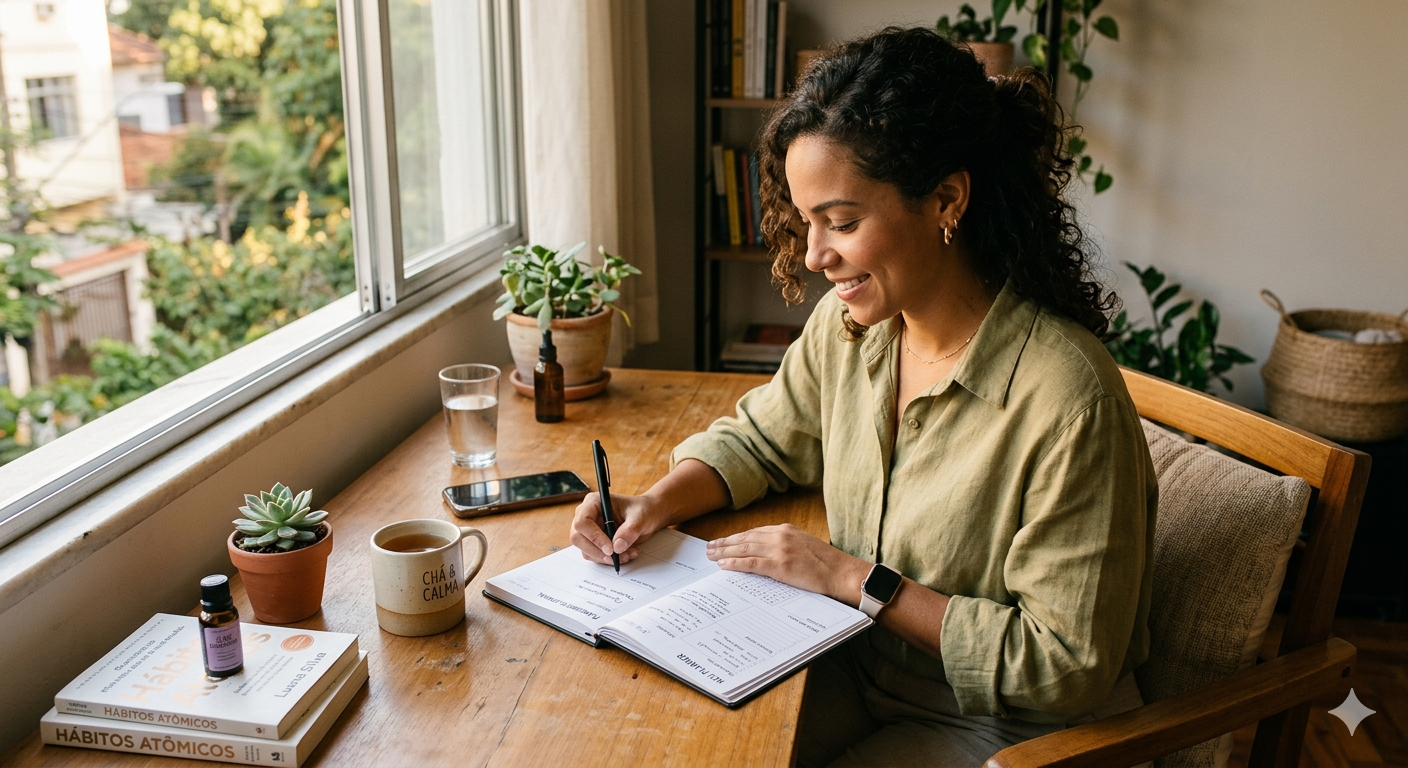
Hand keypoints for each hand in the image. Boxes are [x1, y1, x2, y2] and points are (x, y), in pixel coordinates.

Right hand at [570, 492, 667, 565]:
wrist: (648, 516)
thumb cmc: (642, 510)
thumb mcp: (640, 517)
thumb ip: (629, 530)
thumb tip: (617, 547)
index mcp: (594, 502)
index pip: (582, 521)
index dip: (594, 537)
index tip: (610, 549)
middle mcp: (587, 515)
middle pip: (578, 538)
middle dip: (597, 551)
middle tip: (616, 558)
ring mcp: (589, 530)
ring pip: (585, 550)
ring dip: (605, 558)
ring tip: (628, 554)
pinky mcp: (594, 542)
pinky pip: (595, 556)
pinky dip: (609, 559)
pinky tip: (626, 554)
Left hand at [706, 524, 868, 603]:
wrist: (844, 574)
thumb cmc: (828, 565)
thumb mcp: (805, 547)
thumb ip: (786, 546)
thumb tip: (768, 555)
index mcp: (787, 530)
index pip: (755, 532)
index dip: (737, 537)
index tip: (724, 541)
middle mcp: (781, 536)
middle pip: (746, 538)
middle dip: (726, 542)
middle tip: (710, 547)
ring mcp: (780, 550)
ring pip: (744, 548)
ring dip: (725, 552)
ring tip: (711, 556)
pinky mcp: (780, 566)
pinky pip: (751, 563)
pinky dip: (735, 563)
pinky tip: (724, 565)